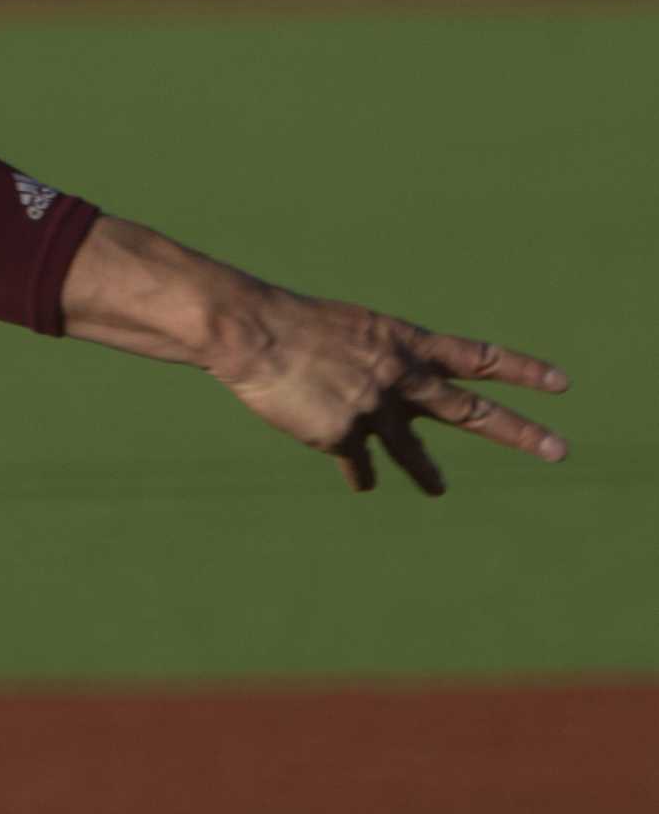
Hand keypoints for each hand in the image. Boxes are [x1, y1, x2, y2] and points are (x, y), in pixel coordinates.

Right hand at [210, 285, 569, 495]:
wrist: (253, 334)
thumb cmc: (294, 323)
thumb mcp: (352, 330)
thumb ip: (380, 361)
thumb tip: (393, 400)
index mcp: (405, 342)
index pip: (477, 356)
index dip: (521, 370)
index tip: (561, 384)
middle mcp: (401, 377)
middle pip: (471, 410)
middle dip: (519, 432)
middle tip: (558, 450)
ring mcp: (375, 409)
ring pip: (412, 451)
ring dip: (428, 474)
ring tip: (439, 489)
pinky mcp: (342, 436)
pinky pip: (357, 462)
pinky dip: (357, 471)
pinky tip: (360, 481)